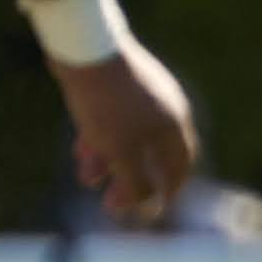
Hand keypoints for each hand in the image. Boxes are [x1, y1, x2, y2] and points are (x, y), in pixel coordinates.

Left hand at [58, 43, 197, 225]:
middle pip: (153, 155)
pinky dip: (102, 140)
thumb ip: (135, 181)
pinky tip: (81, 148)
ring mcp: (145, 95)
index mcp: (175, 125)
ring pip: (130, 139)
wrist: (86, 49)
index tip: (151, 212)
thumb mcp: (120, 151)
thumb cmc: (107, 104)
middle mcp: (167, 110)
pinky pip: (116, 121)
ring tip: (87, 177)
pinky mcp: (121, 85)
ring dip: (110, 162)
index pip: (180, 167)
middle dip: (131, 180)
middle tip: (111, 201)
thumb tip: (144, 206)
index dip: (168, 192)